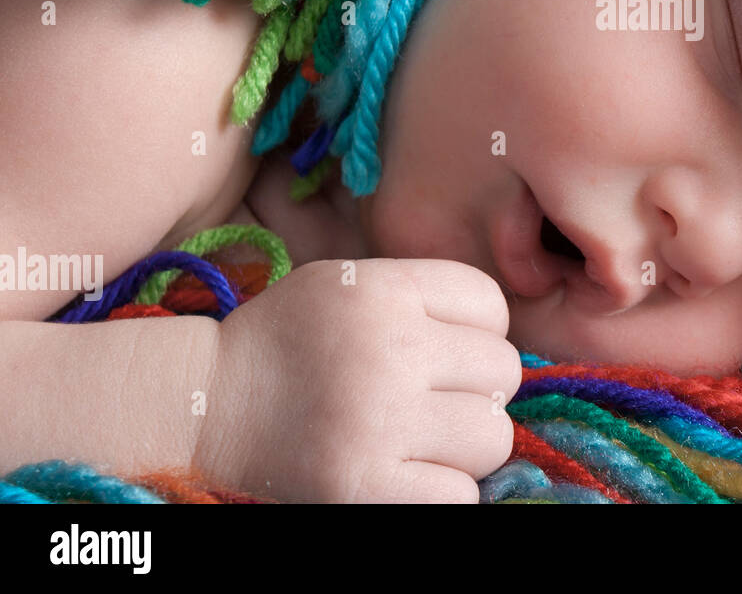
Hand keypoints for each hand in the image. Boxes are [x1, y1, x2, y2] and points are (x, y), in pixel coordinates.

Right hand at [192, 258, 520, 501]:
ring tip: (418, 439)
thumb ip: (422, 296)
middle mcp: (386, 348)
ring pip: (492, 436)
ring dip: (465, 445)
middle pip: (501, 371)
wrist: (201, 406)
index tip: (444, 350)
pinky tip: (404, 475)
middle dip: (474, 389)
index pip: (491, 304)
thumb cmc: (287, 342)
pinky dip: (442, 491)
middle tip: (430, 400)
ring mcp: (377, 421)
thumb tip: (503, 333)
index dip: (478, 330)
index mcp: (382, 289)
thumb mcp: (347, 284)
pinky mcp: (363, 487)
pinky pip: (460, 495)